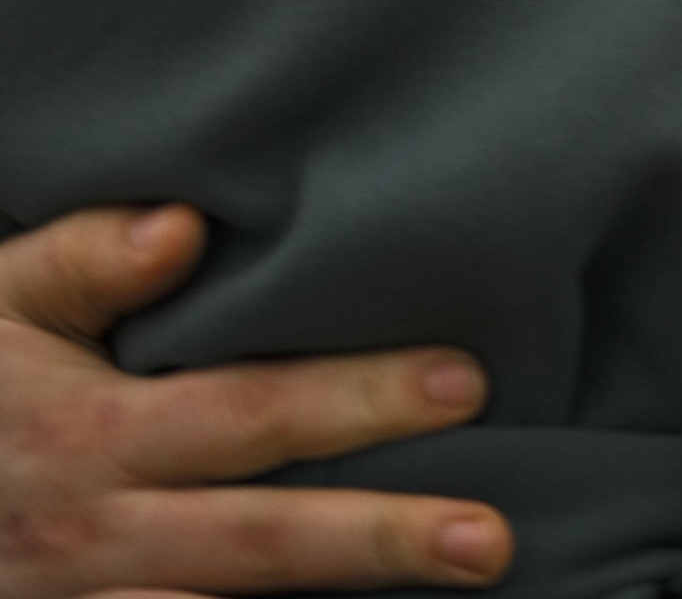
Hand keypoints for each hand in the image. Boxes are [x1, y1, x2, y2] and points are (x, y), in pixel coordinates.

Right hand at [0, 208, 510, 598]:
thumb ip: (84, 259)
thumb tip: (185, 227)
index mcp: (97, 433)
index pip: (248, 413)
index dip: (354, 400)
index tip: (465, 381)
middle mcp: (104, 531)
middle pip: (258, 541)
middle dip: (377, 538)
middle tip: (488, 538)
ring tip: (444, 595)